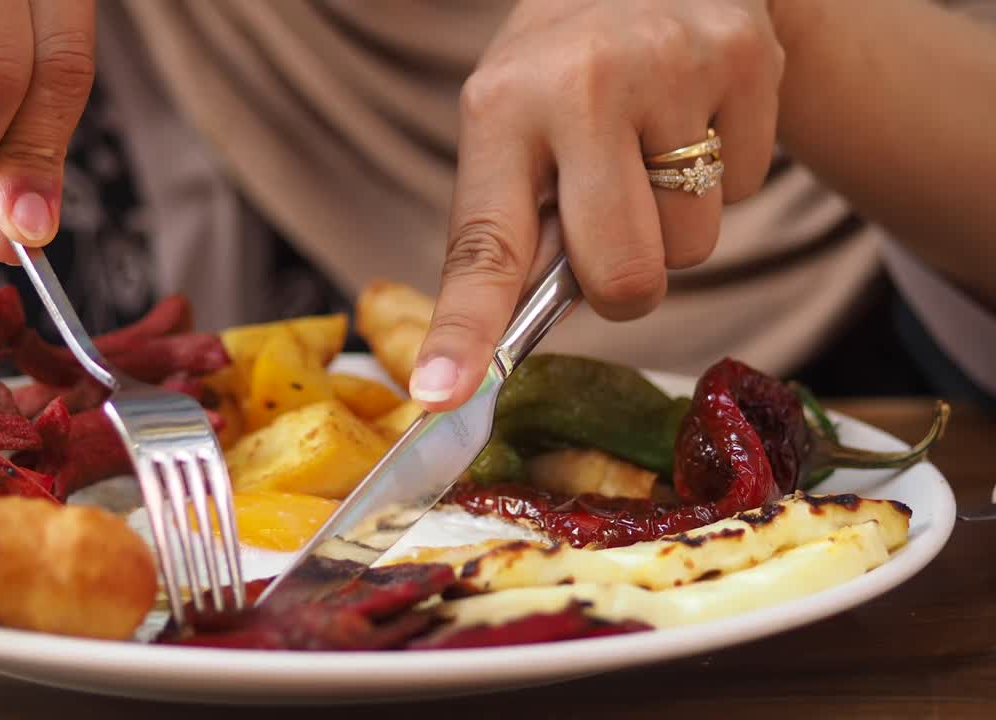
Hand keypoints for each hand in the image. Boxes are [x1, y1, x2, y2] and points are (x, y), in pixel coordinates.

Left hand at [410, 0, 783, 408]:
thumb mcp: (514, 121)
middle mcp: (581, 84)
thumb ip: (517, 222)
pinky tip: (694, 115)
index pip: (482, 246)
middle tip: (613, 220)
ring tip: (651, 144)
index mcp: (500, 108)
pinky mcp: (747, 60)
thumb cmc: (566, 70)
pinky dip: (720, 174)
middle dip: (623, 281)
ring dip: (674, 223)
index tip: (441, 395)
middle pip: (622, 277)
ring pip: (692, 246)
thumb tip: (510, 341)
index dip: (463, 331)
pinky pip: (741, 193)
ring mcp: (671, 68)